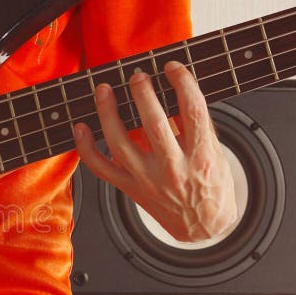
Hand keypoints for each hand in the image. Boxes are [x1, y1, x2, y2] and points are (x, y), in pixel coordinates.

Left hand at [73, 60, 237, 241]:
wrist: (203, 226)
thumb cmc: (211, 185)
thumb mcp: (215, 152)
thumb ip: (195, 124)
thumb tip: (173, 89)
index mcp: (201, 155)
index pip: (192, 109)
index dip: (181, 82)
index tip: (171, 67)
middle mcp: (173, 168)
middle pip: (153, 123)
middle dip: (142, 93)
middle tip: (137, 76)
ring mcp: (147, 180)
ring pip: (120, 143)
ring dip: (108, 113)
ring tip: (104, 90)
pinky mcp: (129, 189)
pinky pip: (101, 168)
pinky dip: (86, 148)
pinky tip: (81, 127)